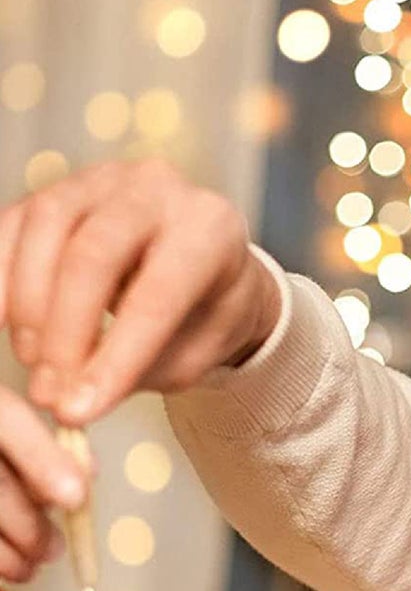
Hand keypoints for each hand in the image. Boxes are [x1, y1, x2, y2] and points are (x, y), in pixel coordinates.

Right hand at [0, 157, 280, 430]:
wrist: (205, 264)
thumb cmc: (206, 314)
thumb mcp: (196, 351)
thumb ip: (144, 369)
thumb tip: (73, 401)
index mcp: (210, 229)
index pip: (157, 296)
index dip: (115, 357)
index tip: (79, 411)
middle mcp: (158, 189)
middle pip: (93, 256)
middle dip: (64, 334)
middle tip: (50, 394)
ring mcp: (102, 179)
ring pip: (47, 230)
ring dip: (29, 308)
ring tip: (34, 365)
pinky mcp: (58, 188)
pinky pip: (14, 225)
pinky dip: (1, 278)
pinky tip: (3, 324)